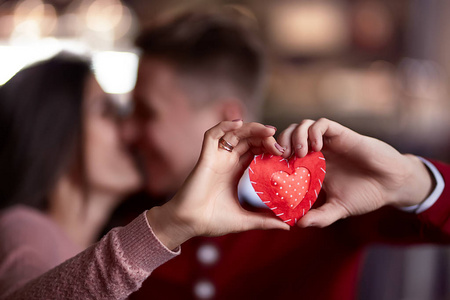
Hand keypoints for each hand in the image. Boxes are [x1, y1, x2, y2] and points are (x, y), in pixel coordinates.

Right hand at [147, 121, 288, 248]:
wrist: (189, 224)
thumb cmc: (212, 221)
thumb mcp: (245, 220)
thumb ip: (265, 220)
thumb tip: (288, 226)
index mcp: (234, 171)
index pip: (254, 150)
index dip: (268, 146)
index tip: (283, 153)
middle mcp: (226, 161)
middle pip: (247, 139)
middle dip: (264, 137)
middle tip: (279, 143)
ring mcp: (215, 158)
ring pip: (234, 133)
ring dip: (251, 128)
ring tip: (268, 131)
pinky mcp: (204, 157)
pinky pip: (212, 135)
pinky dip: (224, 126)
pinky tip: (238, 124)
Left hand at [277, 118, 433, 227]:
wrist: (393, 185)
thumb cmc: (366, 195)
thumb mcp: (339, 209)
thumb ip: (320, 217)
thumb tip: (298, 224)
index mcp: (312, 167)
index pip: (286, 156)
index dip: (275, 159)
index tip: (271, 170)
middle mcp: (318, 152)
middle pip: (289, 137)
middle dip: (280, 143)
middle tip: (281, 159)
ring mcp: (329, 142)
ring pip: (303, 126)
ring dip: (295, 136)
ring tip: (298, 154)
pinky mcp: (342, 135)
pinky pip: (322, 124)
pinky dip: (314, 131)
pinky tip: (315, 147)